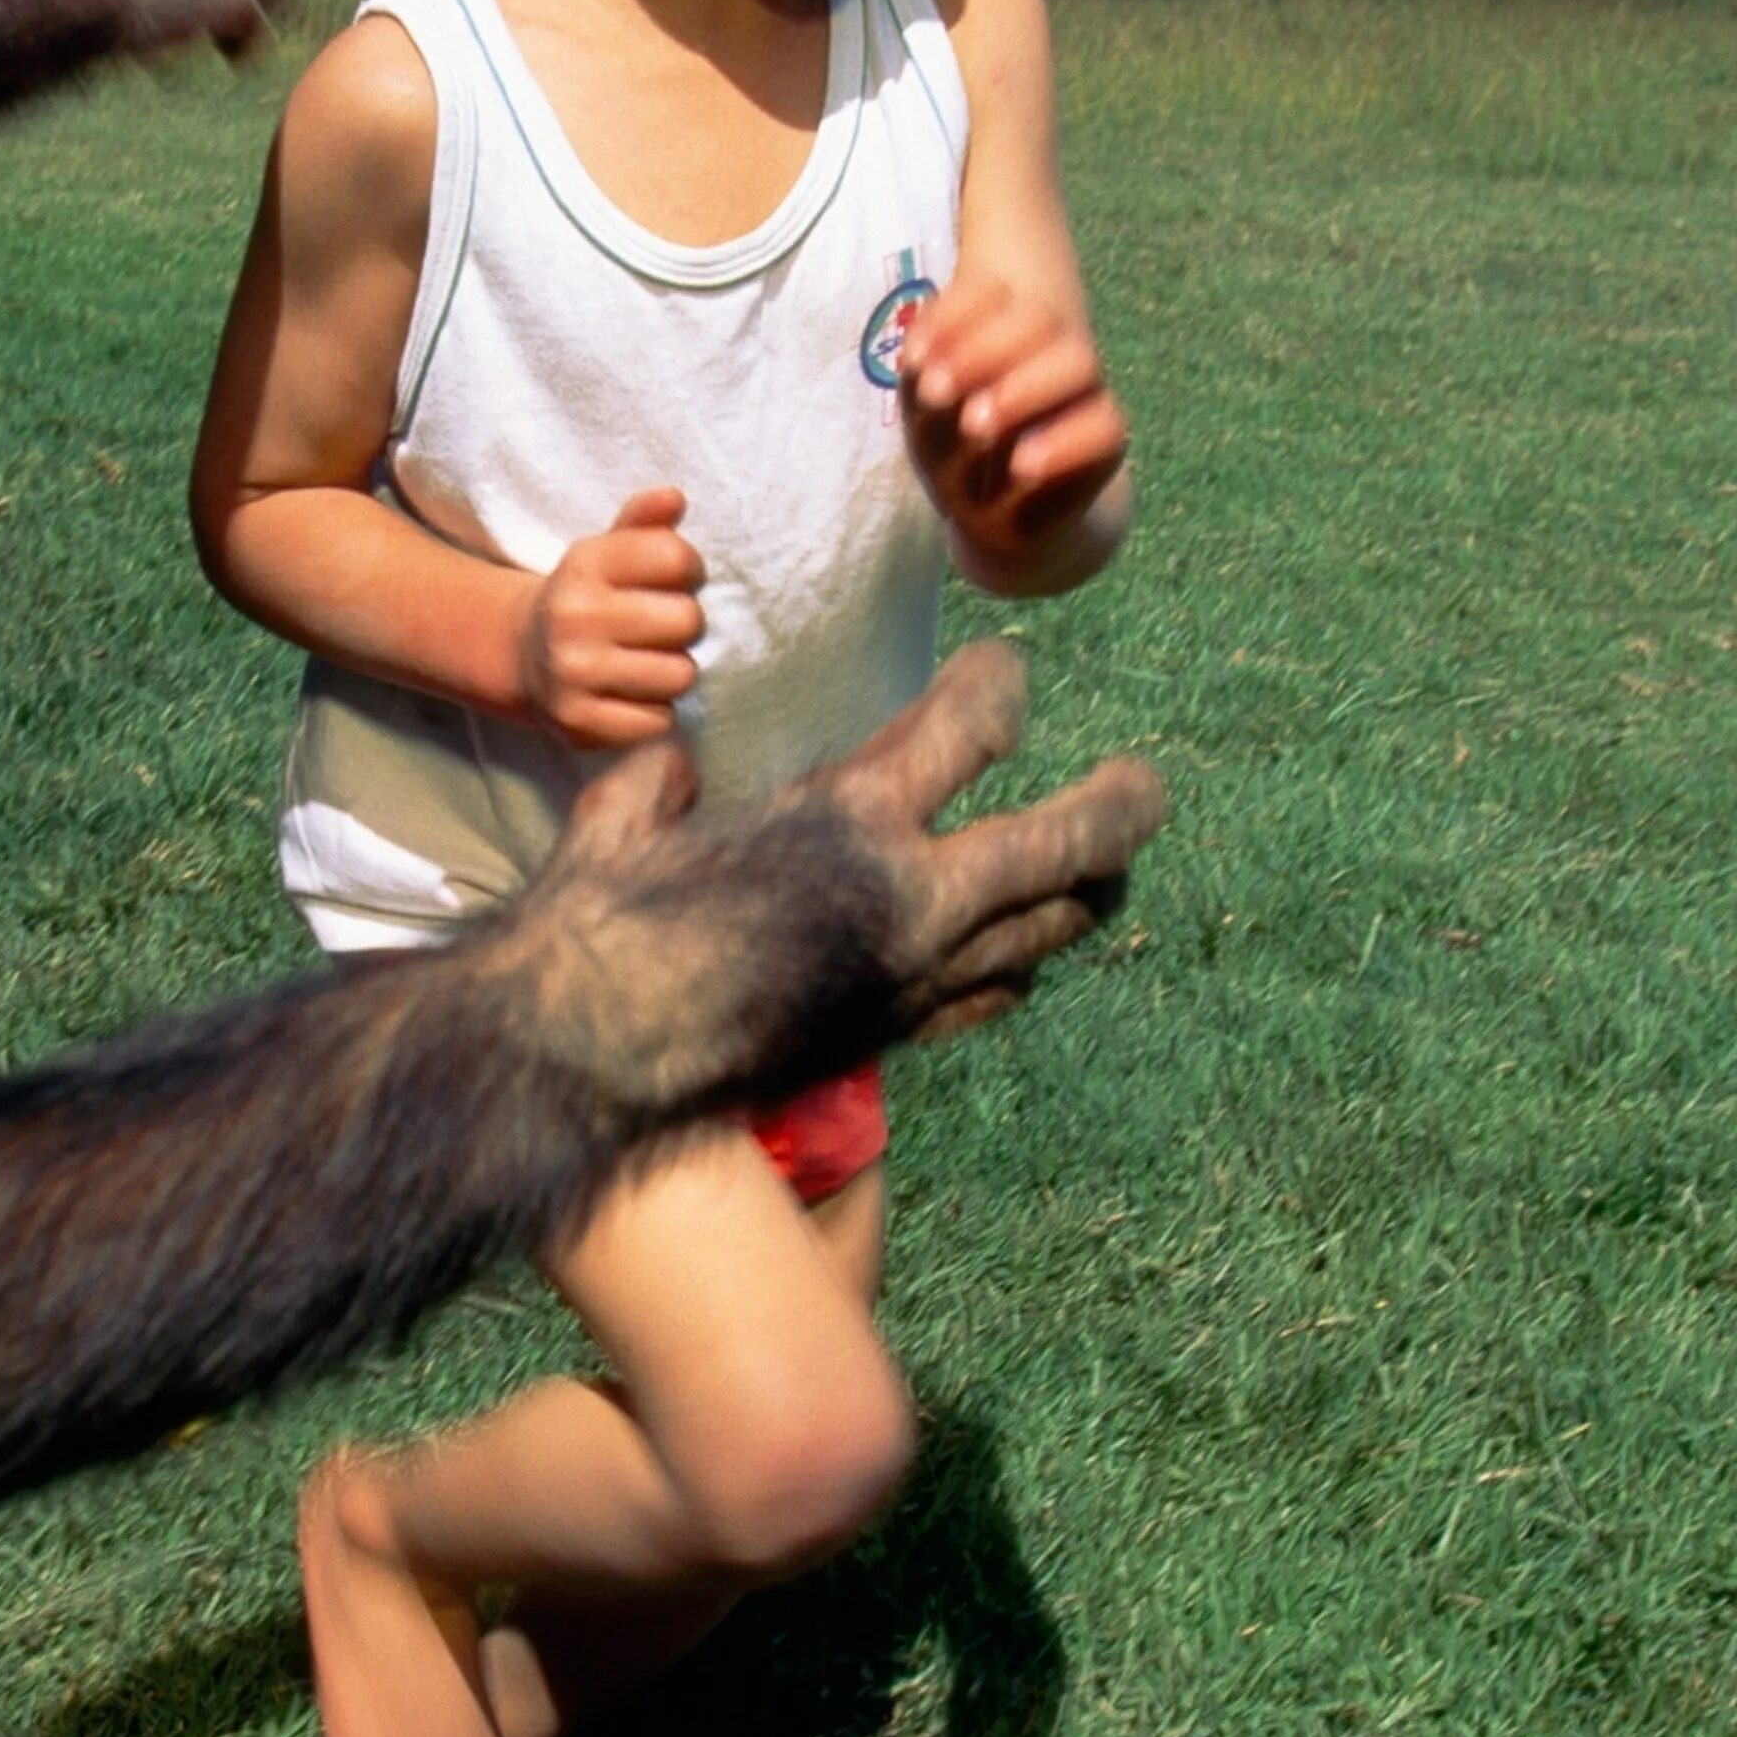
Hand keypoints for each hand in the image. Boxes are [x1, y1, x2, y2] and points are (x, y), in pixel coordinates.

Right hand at [507, 642, 1167, 1119]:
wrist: (591, 1062)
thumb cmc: (594, 929)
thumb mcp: (623, 820)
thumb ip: (661, 781)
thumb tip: (674, 765)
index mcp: (849, 817)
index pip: (974, 726)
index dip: (1001, 685)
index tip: (1005, 673)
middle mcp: (909, 897)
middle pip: (1069, 843)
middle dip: (1121, 807)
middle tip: (1144, 786)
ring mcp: (915, 977)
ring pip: (1049, 929)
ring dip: (1087, 892)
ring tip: (1105, 870)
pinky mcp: (894, 1035)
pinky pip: (992, 996)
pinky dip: (1017, 967)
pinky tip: (1016, 956)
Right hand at [517, 487, 705, 748]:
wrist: (523, 655)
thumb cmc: (587, 598)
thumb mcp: (607, 552)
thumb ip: (644, 524)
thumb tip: (675, 497)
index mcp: (585, 564)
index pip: (674, 557)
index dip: (689, 570)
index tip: (675, 580)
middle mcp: (574, 616)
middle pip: (687, 620)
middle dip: (685, 625)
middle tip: (663, 629)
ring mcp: (574, 673)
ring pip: (680, 674)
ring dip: (674, 671)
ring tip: (649, 663)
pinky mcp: (578, 721)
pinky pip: (658, 720)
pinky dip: (654, 712)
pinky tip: (632, 696)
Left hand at [898, 271, 1128, 550]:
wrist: (999, 520)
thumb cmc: (957, 456)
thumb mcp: (925, 419)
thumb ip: (924, 383)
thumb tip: (922, 362)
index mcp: (1000, 331)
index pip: (990, 295)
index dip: (952, 318)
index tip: (913, 361)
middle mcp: (1048, 351)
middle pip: (1037, 321)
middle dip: (981, 353)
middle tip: (936, 395)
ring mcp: (1082, 393)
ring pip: (1078, 364)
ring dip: (1021, 390)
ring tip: (974, 428)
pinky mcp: (1106, 440)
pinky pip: (1103, 428)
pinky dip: (1061, 444)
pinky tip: (1020, 466)